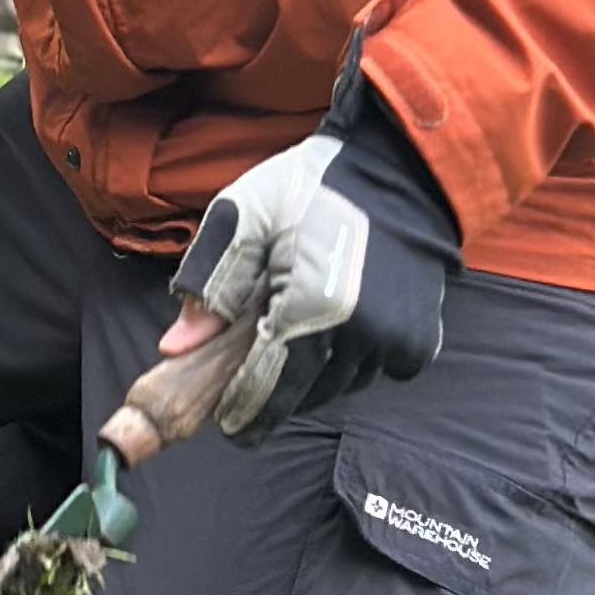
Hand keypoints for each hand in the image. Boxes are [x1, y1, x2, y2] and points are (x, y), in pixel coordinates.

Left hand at [170, 65, 461, 436]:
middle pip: (302, 392)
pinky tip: (332, 332)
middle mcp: (360, 334)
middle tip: (244, 387)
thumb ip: (209, 282)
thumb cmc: (308, 188)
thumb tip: (176, 348)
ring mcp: (396, 341)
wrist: (394, 171)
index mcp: (311, 305)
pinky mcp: (418, 340)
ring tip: (288, 344)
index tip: (224, 424)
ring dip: (309, 378)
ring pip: (337, 386)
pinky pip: (373, 374)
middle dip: (270, 394)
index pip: (267, 383)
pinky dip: (348, 364)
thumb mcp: (242, 216)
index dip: (242, 408)